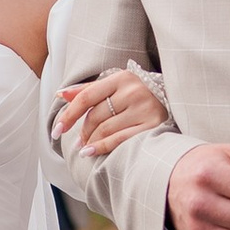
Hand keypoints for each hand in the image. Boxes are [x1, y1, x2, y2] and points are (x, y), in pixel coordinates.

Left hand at [54, 61, 171, 162]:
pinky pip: (119, 139)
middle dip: (83, 132)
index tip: (56, 129)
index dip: (68, 115)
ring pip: (105, 129)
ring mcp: (144, 108)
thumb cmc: (138, 94)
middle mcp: (133, 91)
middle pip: (95, 116)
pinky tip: (91, 152)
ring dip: (90, 142)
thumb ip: (89, 90)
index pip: (87, 97)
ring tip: (85, 148)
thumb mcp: (115, 86)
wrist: (173, 100)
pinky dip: (101, 147)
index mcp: (121, 77)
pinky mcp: (152, 125)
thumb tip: (61, 95)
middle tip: (79, 141)